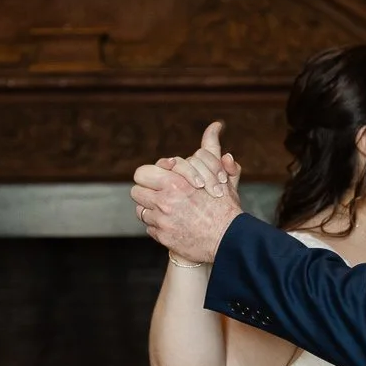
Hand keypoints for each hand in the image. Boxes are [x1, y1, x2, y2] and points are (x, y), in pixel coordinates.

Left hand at [133, 122, 244, 265]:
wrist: (229, 240)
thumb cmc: (225, 207)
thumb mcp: (220, 174)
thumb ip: (212, 150)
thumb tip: (215, 126)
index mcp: (177, 182)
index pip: (144, 172)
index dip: (153, 174)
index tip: (163, 177)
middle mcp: (166, 200)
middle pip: (136, 189)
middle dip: (145, 189)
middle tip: (157, 191)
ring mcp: (161, 219)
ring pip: (140, 209)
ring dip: (150, 207)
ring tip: (165, 208)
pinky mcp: (162, 236)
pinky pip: (149, 226)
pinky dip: (157, 224)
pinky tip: (171, 223)